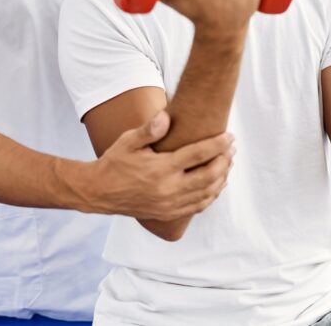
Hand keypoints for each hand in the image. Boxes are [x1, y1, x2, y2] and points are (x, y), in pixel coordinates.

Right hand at [86, 111, 234, 220]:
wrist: (99, 192)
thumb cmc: (115, 162)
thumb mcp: (128, 141)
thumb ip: (149, 129)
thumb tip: (167, 116)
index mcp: (161, 169)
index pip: (198, 155)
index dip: (218, 145)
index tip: (229, 136)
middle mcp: (168, 189)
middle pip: (209, 176)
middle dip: (225, 161)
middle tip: (232, 148)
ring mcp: (170, 204)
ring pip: (207, 193)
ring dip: (222, 178)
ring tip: (228, 163)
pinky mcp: (168, 214)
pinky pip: (198, 206)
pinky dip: (212, 195)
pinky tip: (216, 184)